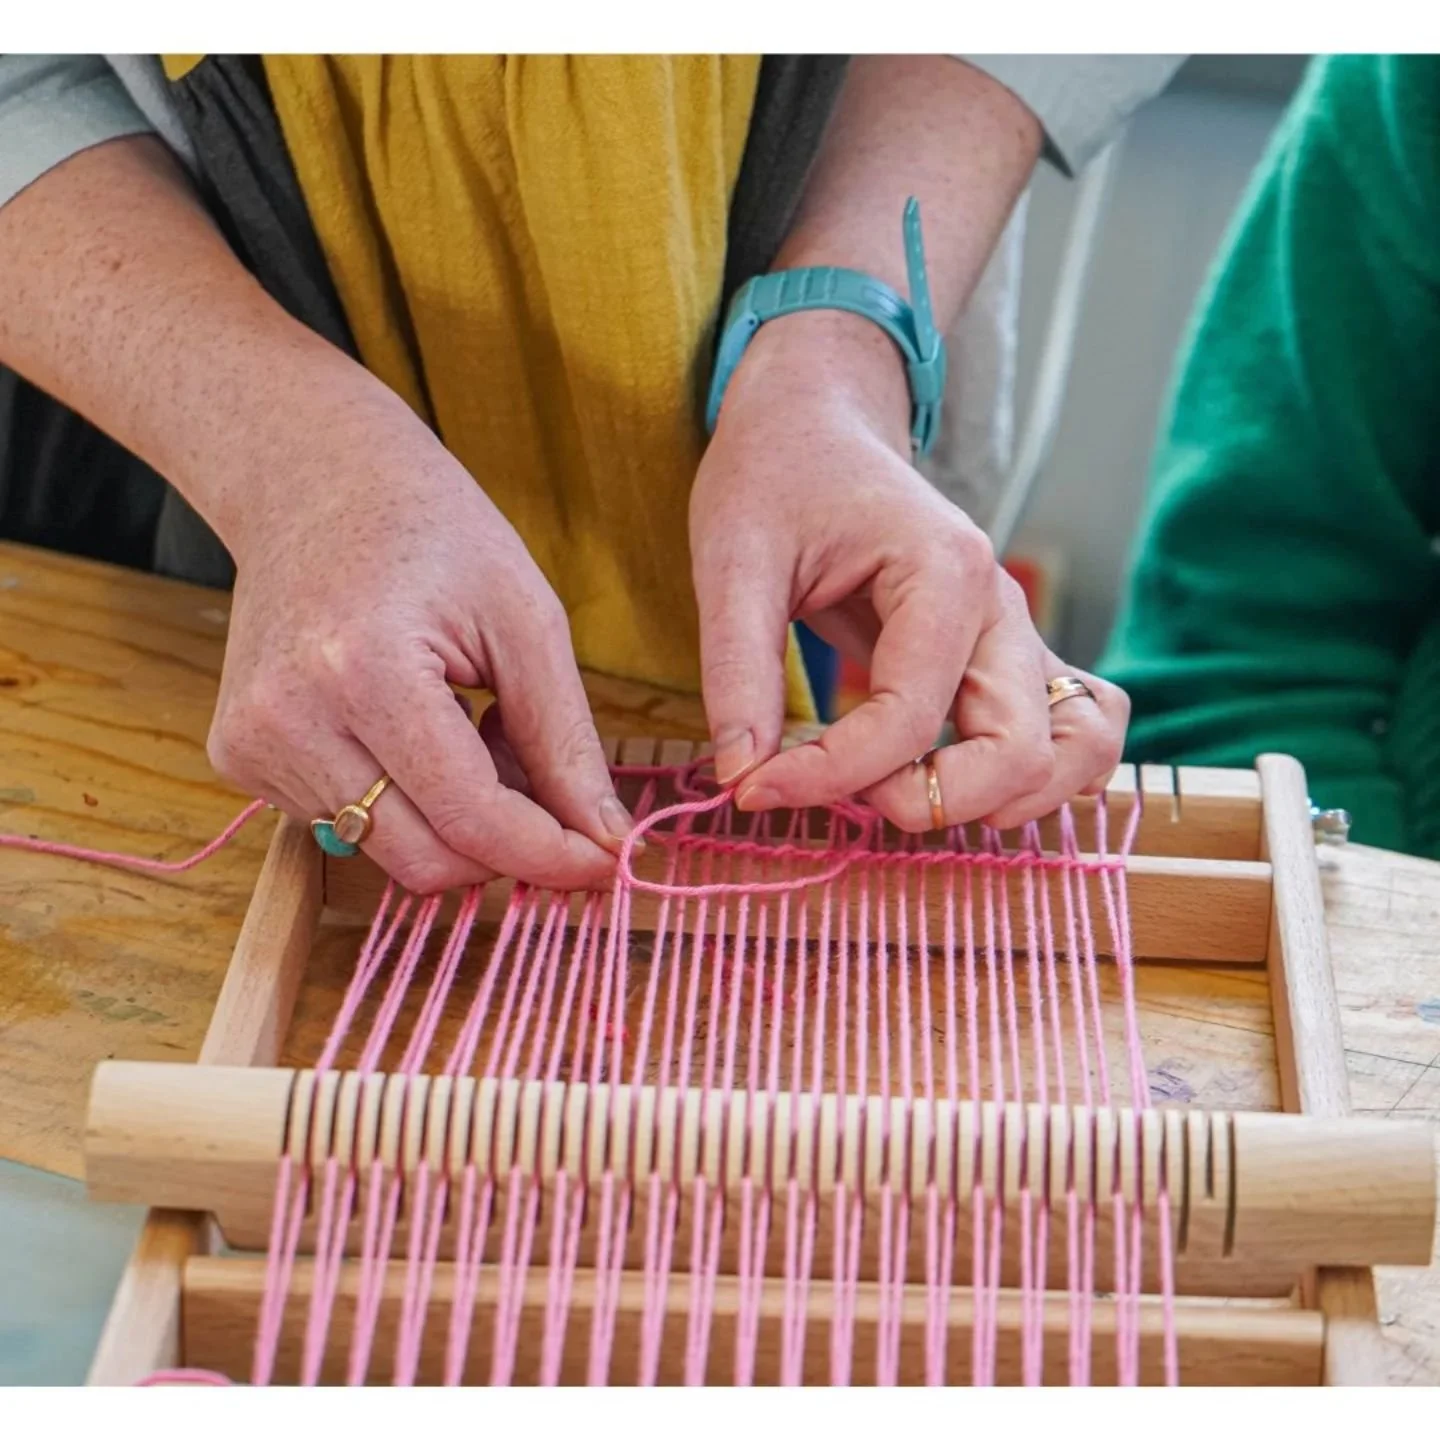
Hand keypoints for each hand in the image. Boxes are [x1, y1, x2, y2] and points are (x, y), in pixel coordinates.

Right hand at [208, 397, 627, 893]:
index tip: (609, 861)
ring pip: (390, 851)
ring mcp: (252, 745)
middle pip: (426, 860)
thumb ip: (565, 741)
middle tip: (542, 776)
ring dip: (458, 820)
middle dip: (506, 844)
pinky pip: (350, 825)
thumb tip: (606, 841)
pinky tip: (418, 727)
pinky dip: (407, 802)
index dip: (551, 855)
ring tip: (472, 726)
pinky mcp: (239, 758)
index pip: (471, 819)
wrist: (312, 479)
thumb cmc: (434, 531)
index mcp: (364, 673)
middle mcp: (289, 722)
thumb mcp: (526, 620)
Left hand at [690, 311, 1127, 830]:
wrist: (816, 422)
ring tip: (911, 799)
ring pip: (1078, 747)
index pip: (905, 718)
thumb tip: (743, 777)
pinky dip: (1045, 775)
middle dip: (932, 801)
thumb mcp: (732, 561)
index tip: (753, 787)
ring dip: (1008, 800)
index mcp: (942, 574)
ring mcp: (1015, 633)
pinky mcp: (1007, 653)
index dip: (829, 775)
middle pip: (1019, 749)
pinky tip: (966, 785)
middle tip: (849, 800)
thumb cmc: (776, 477)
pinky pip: (1077, 724)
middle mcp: (1000, 607)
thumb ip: (738, 672)